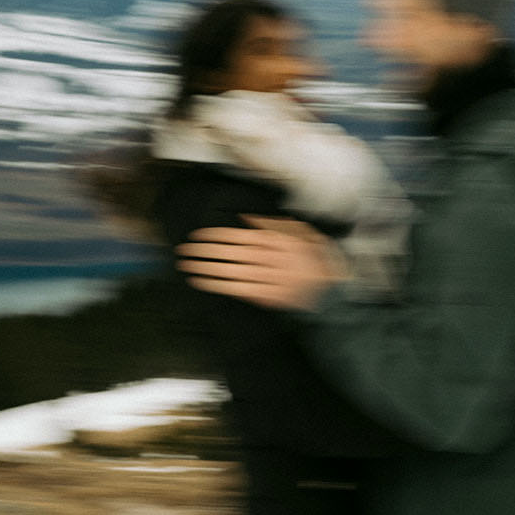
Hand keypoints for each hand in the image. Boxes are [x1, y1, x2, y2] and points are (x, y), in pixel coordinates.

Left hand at [177, 216, 343, 310]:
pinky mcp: (266, 297)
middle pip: (227, 252)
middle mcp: (268, 257)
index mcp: (274, 239)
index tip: (196, 235)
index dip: (213, 235)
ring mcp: (266, 278)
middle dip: (202, 250)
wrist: (332, 288)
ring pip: (227, 271)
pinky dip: (215, 285)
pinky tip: (200, 281)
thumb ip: (271, 223)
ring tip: (185, 264)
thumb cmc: (314, 256)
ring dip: (204, 267)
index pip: (236, 235)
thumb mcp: (299, 230)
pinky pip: (235, 289)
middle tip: (183, 249)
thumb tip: (245, 218)